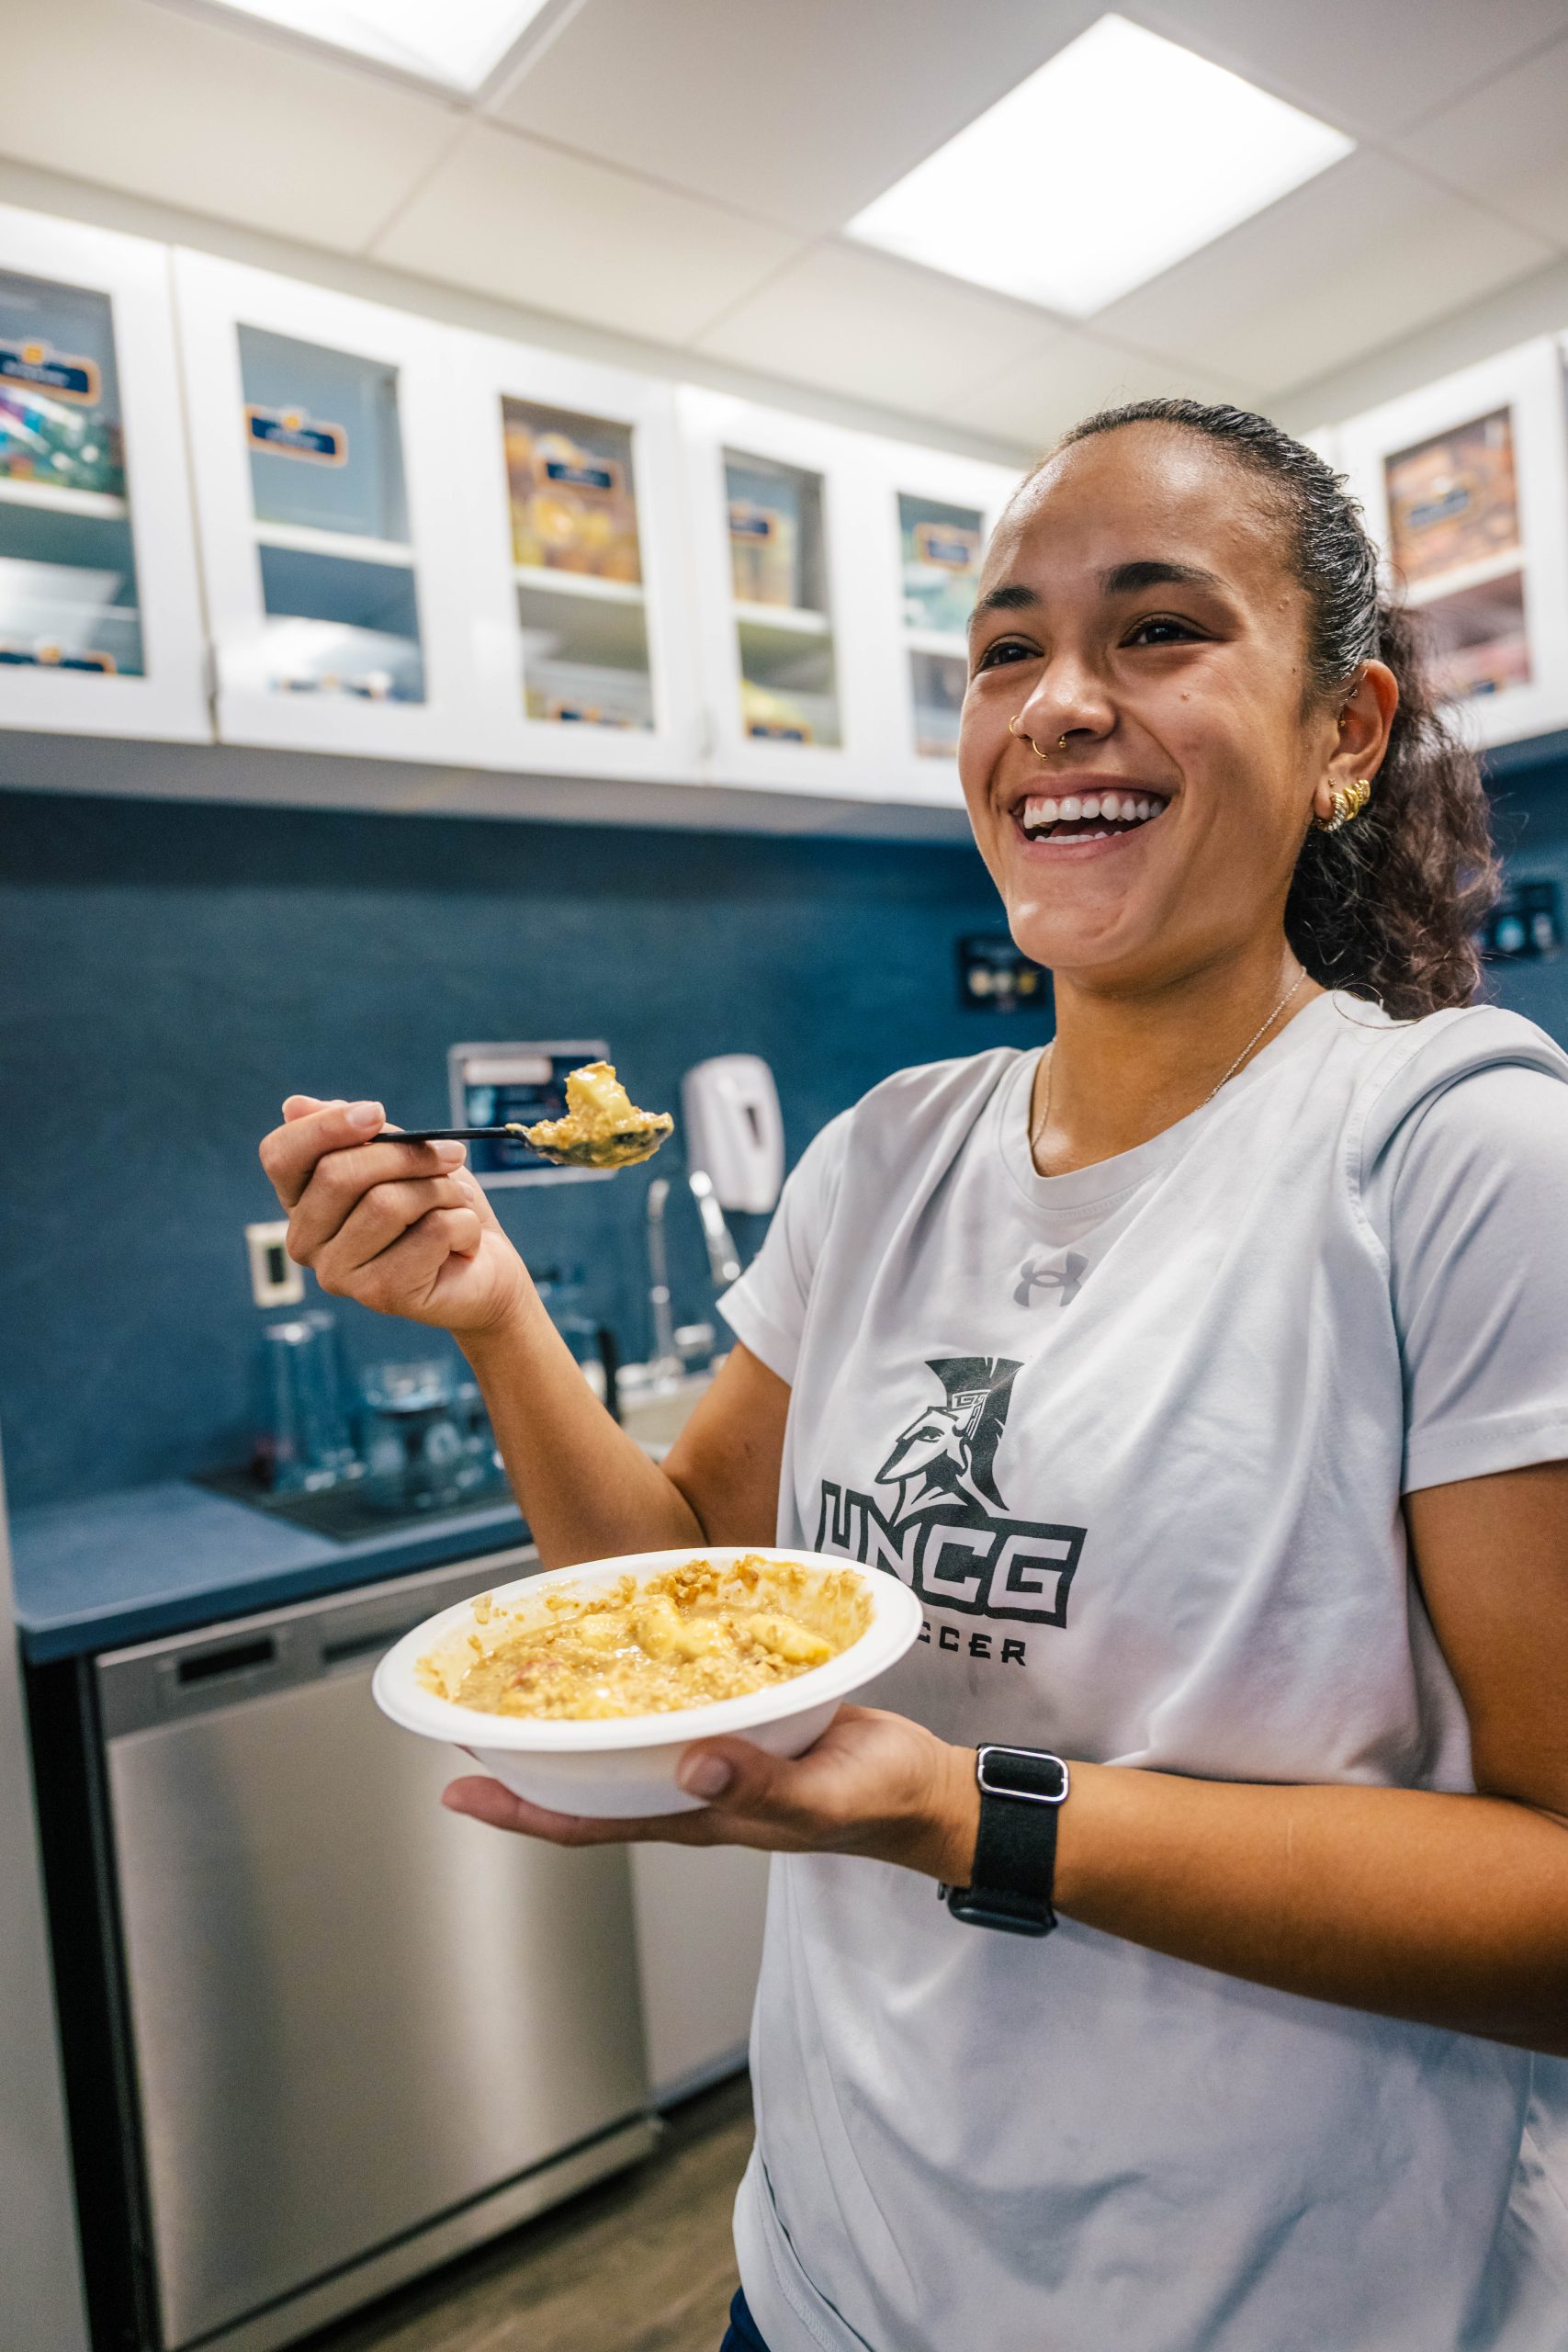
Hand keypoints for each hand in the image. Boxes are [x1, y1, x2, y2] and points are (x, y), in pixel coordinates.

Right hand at [258, 1094, 529, 1335]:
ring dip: (442, 1191)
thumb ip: (354, 1130)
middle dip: (407, 1155)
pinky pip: (430, 1232)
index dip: (325, 1126)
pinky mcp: (380, 1294)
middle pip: (338, 1174)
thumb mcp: (400, 1153)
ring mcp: (337, 1274)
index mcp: (300, 1201)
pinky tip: (462, 1243)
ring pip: (387, 1203)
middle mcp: (305, 1241)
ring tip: (457, 1203)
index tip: (376, 1112)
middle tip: (452, 1155)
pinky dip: (462, 1224)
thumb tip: (293, 1106)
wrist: (484, 1269)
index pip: (281, 1155)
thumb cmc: (436, 1206)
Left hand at [442, 1705, 981, 1884]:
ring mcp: (712, 1754)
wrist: (921, 1787)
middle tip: (468, 1719)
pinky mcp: (742, 1718)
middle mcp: (689, 1786)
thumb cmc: (872, 1802)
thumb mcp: (821, 1796)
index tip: (457, 1791)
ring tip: (526, 1675)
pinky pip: (674, 1700)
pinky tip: (627, 1642)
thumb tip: (690, 1762)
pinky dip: (640, 1677)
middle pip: (589, 1779)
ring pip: (624, 1740)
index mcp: (696, 1814)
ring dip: (575, 1715)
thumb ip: (760, 1783)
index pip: (589, 1821)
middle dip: (526, 1759)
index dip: (522, 1809)